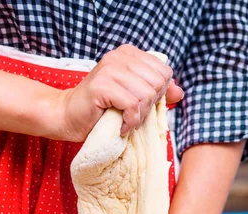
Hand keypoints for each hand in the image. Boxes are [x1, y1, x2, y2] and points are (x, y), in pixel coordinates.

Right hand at [54, 44, 183, 141]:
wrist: (68, 116)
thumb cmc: (102, 109)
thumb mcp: (135, 98)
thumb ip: (158, 92)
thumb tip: (179, 91)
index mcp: (130, 54)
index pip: (164, 72)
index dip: (158, 94)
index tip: (141, 105)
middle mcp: (120, 56)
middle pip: (157, 84)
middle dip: (149, 107)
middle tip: (132, 116)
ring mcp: (109, 68)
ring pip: (146, 95)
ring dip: (139, 116)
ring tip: (125, 121)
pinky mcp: (101, 85)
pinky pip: (133, 105)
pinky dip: (130, 122)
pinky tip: (121, 126)